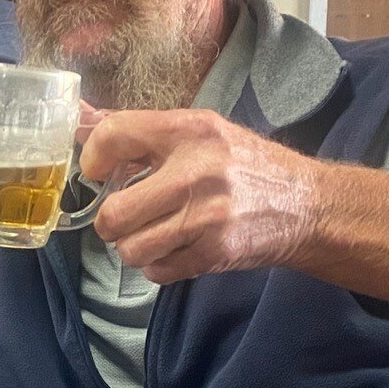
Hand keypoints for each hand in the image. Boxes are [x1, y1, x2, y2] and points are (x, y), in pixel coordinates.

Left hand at [81, 109, 324, 283]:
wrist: (308, 205)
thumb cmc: (245, 166)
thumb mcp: (201, 132)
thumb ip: (140, 131)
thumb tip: (80, 117)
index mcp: (190, 130)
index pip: (114, 134)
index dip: (93, 158)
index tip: (100, 172)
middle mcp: (197, 170)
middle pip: (113, 214)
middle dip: (112, 221)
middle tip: (128, 216)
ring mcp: (206, 216)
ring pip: (130, 249)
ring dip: (135, 247)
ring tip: (156, 234)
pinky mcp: (215, 252)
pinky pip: (157, 271)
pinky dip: (159, 266)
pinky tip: (178, 249)